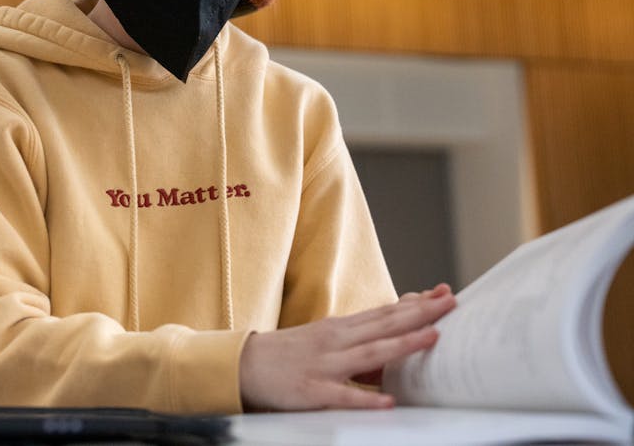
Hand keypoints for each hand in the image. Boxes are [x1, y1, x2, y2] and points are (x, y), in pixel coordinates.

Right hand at [239, 283, 454, 410]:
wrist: (243, 364)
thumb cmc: (288, 353)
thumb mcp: (324, 339)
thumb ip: (358, 339)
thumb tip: (395, 339)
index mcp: (340, 328)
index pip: (384, 312)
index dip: (415, 304)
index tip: (444, 293)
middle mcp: (336, 341)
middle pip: (384, 325)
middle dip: (420, 314)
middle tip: (452, 302)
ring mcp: (324, 365)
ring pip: (370, 354)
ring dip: (402, 344)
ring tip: (432, 338)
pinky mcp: (311, 391)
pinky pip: (342, 396)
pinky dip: (365, 398)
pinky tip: (388, 401)